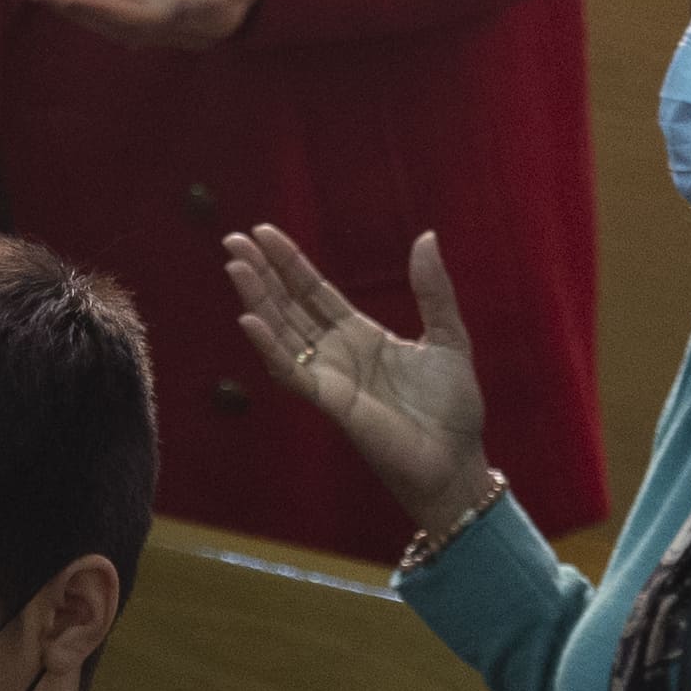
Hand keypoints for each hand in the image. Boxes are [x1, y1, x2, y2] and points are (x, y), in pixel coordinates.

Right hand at [223, 224, 493, 532]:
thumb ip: (433, 289)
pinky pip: (291, 372)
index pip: (314, 292)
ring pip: (282, 332)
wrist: (456, 458)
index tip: (263, 233)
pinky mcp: (330, 402)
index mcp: (359, 336)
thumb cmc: (452, 408)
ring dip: (258, 300)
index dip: (289, 263)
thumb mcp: (448, 336)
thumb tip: (426, 236)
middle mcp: (336, 354)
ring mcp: (328, 378)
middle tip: (233, 240)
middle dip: (261, 273)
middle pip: (289, 306)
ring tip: (236, 267)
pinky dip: (269, 346)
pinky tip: (250, 319)